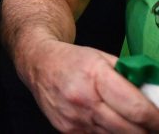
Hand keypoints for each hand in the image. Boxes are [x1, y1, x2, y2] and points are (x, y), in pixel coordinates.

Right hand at [24, 40, 158, 132]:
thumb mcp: (104, 58)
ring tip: (129, 121)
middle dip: (147, 130)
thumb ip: (130, 78)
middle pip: (130, 131)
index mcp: (95, 76)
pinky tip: (107, 121)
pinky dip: (109, 133)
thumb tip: (154, 97)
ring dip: (128, 132)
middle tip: (150, 124)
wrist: (38, 64)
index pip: (137, 110)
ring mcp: (74, 118)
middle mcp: (83, 99)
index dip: (156, 119)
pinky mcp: (67, 131)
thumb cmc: (72, 60)